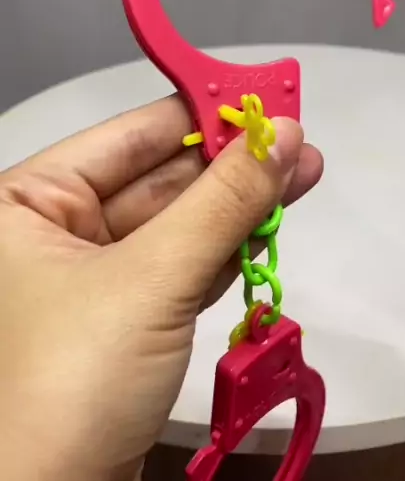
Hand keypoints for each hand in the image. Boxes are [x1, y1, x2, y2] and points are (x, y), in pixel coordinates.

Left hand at [0, 94, 322, 480]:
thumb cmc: (71, 380)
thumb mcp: (151, 278)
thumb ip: (222, 202)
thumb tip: (281, 134)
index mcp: (26, 202)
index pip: (127, 137)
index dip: (199, 113)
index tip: (261, 100)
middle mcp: (50, 233)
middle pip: (156, 179)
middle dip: (230, 165)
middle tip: (296, 142)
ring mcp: (88, 280)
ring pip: (173, 225)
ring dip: (236, 207)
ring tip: (301, 174)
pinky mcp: (121, 323)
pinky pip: (177, 269)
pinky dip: (222, 251)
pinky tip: (267, 226)